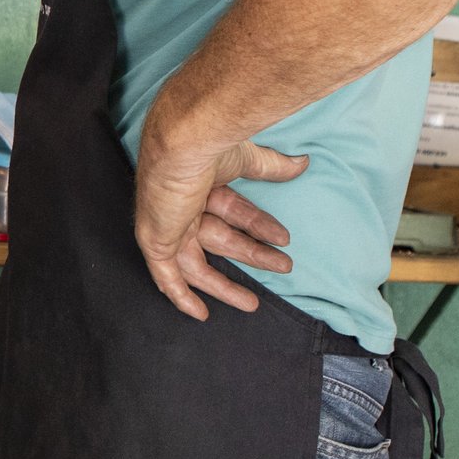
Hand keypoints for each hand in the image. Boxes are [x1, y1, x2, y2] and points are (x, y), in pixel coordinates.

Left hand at [133, 118, 306, 320]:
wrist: (183, 146)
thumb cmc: (209, 145)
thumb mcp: (246, 159)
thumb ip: (271, 166)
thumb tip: (302, 163)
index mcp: (201, 187)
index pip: (233, 213)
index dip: (259, 226)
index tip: (285, 239)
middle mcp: (182, 207)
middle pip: (221, 240)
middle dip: (253, 255)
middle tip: (284, 266)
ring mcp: (166, 226)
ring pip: (196, 265)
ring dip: (224, 285)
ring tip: (252, 303)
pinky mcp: (155, 242)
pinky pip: (165, 276)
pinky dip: (180, 295)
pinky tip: (199, 314)